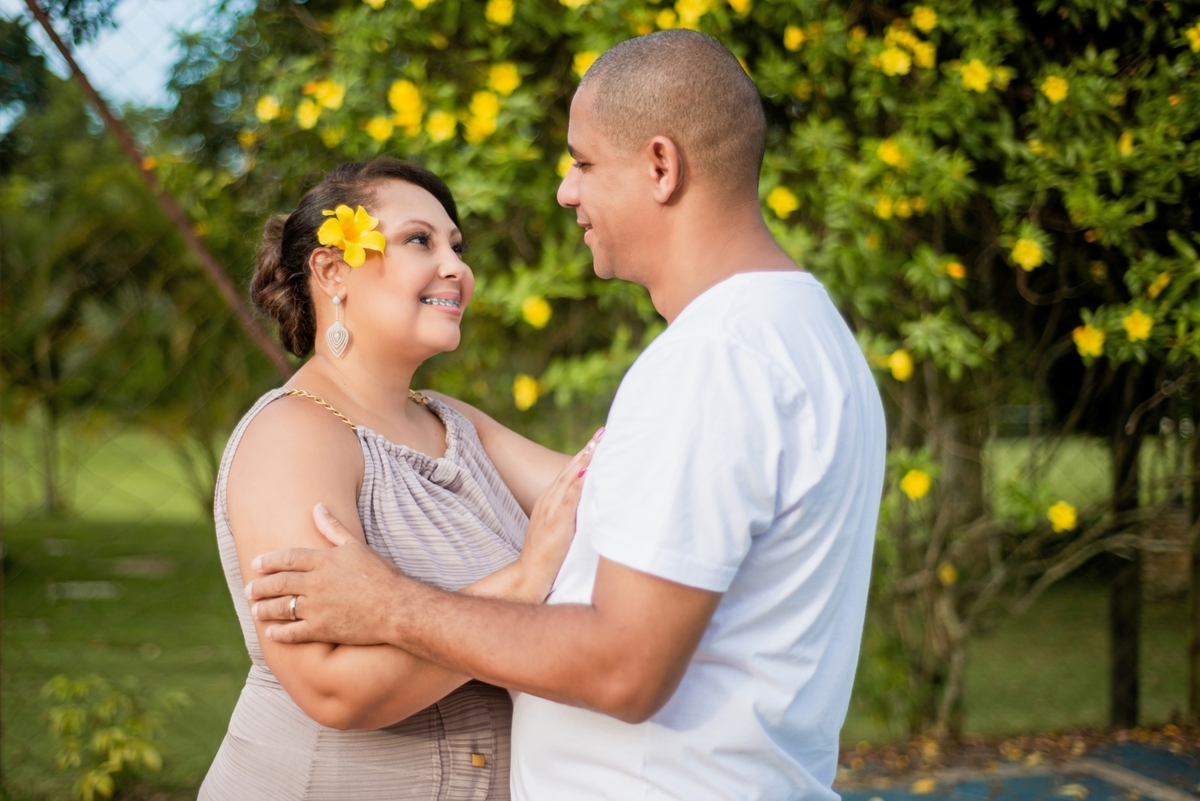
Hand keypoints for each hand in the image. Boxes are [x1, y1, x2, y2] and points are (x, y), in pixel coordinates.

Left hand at [246, 504, 418, 644]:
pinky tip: (272, 633)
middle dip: (261, 586)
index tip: (256, 565)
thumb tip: (318, 506)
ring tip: (256, 610)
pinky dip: (280, 633)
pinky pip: (293, 632)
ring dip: (265, 609)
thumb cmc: (381, 575)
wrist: (396, 607)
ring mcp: (316, 607)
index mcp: (323, 560)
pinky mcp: (321, 629)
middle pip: (279, 583)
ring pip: (281, 607)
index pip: (287, 558)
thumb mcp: (357, 546)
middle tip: (249, 590)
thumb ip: (333, 528)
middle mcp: (315, 583)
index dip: (269, 561)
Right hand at [516, 427, 602, 599]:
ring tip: (599, 443)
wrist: (528, 574)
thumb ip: (571, 513)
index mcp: (551, 500)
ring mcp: (551, 510)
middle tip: (605, 431)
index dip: (586, 454)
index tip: (601, 438)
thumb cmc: (546, 555)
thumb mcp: (560, 528)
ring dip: (585, 460)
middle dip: (588, 449)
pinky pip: (568, 499)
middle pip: (571, 469)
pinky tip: (587, 471)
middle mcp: (550, 500)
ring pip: (569, 478)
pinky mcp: (556, 523)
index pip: (570, 472)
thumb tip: (591, 504)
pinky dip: (577, 483)